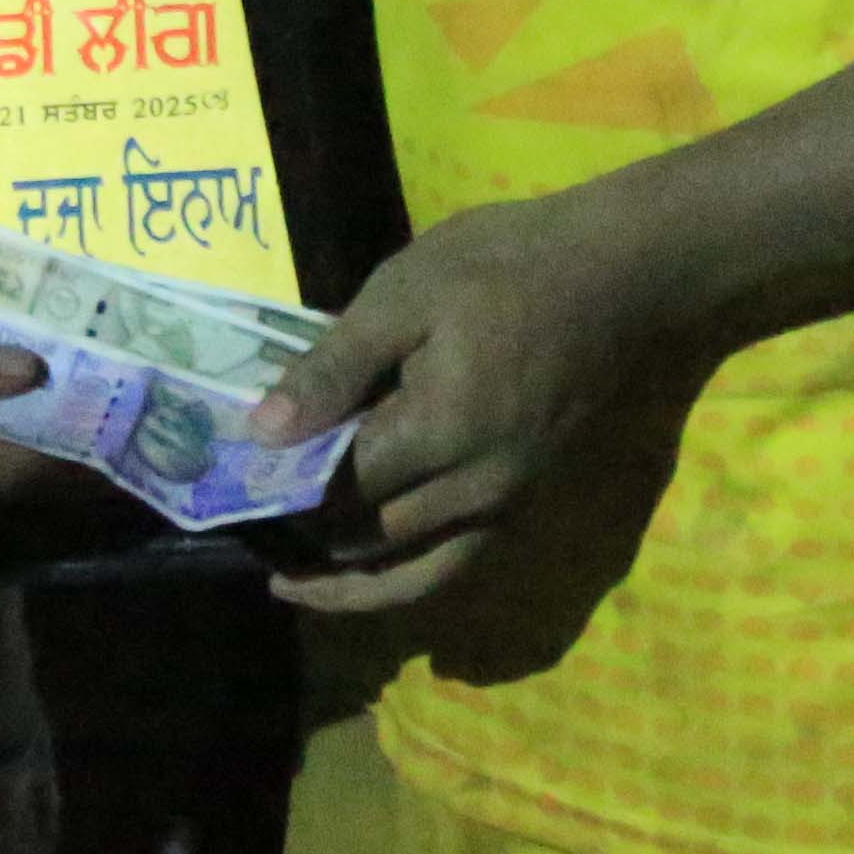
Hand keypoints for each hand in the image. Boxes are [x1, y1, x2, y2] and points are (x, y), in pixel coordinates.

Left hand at [243, 188, 690, 615]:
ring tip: (297, 583)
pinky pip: (458, 564)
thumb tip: (261, 433)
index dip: (274, 496)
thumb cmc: (510, 266)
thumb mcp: (408, 293)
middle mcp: (474, 492)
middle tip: (246, 532)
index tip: (225, 490)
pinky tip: (377, 567)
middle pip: (367, 543)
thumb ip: (333, 368)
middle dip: (302, 543)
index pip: (332, 491)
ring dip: (351, 586)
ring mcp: (509, 506)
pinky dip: (408, 580)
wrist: (627, 275)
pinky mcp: (530, 503)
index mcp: (437, 435)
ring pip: (416, 576)